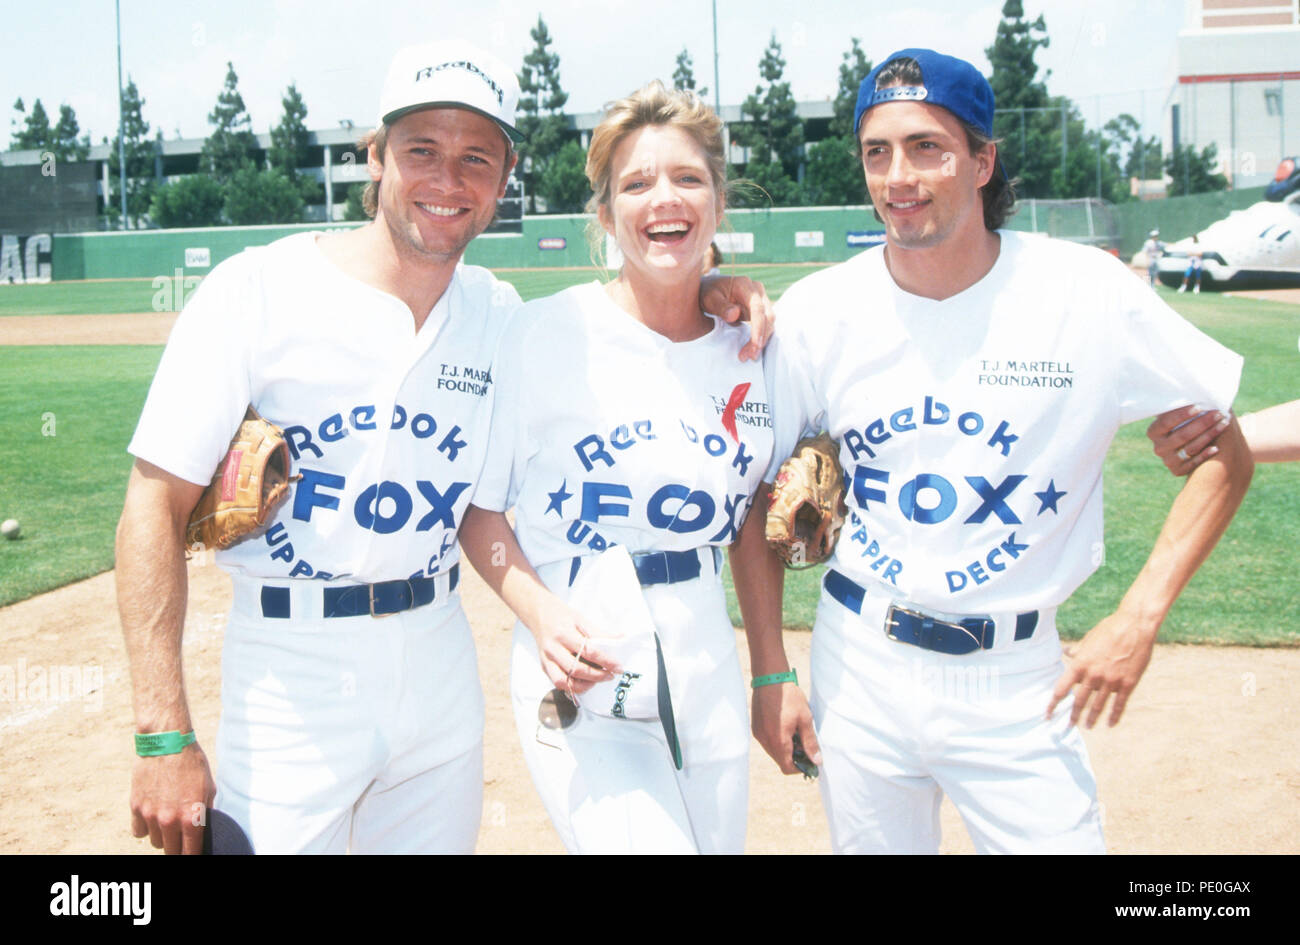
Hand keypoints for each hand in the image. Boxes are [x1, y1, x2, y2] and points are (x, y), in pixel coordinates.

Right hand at [130, 743, 216, 854]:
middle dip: (178, 847)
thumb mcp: (208, 787)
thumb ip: (205, 811)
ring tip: (169, 819)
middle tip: (183, 837)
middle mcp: (169, 820)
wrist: (167, 742)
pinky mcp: (135, 807)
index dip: (193, 855)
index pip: (190, 853)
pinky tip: (153, 816)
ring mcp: (150, 815)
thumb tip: (204, 828)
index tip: (194, 852)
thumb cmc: (192, 762)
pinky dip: (145, 828)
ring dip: (162, 836)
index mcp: (191, 817)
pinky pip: (139, 832)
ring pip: (155, 842)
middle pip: (171, 851)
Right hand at [532, 597, 620, 694]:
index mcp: (563, 634)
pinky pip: (557, 682)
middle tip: (610, 675)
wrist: (538, 613)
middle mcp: (553, 648)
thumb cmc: (561, 615)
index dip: (605, 661)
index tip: (618, 666)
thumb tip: (620, 638)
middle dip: (597, 676)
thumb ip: (599, 632)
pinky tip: (583, 682)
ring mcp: (546, 659)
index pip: (588, 651)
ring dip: (583, 685)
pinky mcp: (544, 666)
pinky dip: (571, 686)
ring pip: (563, 681)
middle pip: (576, 669)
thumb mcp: (581, 619)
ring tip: (596, 681)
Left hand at [699, 274, 773, 360]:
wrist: (708, 289)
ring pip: (768, 322)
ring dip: (761, 340)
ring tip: (749, 356)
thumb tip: (735, 315)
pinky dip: (759, 338)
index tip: (756, 344)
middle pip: (767, 316)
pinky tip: (751, 350)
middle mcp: (757, 291)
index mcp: (744, 285)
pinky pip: (764, 325)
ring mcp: (760, 299)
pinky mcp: (759, 310)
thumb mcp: (709, 299)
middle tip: (750, 356)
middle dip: (761, 338)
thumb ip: (721, 306)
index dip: (758, 327)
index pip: (757, 308)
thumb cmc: (707, 293)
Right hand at [751, 681, 821, 774]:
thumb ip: (810, 742)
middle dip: (793, 756)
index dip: (800, 768)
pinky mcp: (755, 727)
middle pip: (780, 760)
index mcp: (778, 741)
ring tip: (795, 730)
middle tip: (804, 741)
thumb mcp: (805, 719)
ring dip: (785, 747)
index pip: (787, 768)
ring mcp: (758, 734)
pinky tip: (784, 724)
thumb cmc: (789, 697)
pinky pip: (767, 741)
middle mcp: (765, 741)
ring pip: (773, 751)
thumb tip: (817, 761)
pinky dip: (777, 739)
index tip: (810, 759)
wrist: (770, 678)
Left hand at [1047, 612, 1156, 727]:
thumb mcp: (1088, 639)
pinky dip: (1114, 716)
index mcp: (1080, 664)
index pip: (1062, 688)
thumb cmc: (1109, 629)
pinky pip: (1119, 704)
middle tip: (1069, 726)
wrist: (1135, 626)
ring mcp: (1111, 681)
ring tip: (1088, 726)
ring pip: (1098, 705)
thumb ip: (1078, 650)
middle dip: (1073, 715)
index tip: (1047, 714)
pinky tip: (1110, 724)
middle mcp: (1093, 675)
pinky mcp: (1128, 683)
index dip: (1053, 703)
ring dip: (1092, 718)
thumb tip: (1067, 652)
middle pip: (1080, 701)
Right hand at [1146, 406, 1229, 475]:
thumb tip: (1199, 390)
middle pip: (1182, 435)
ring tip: (1224, 424)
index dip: (1182, 415)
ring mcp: (1167, 460)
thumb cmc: (1188, 422)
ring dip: (1209, 435)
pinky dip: (1205, 455)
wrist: (1192, 443)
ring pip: (1190, 448)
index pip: (1166, 422)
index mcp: (1154, 431)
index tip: (1200, 406)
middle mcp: (1158, 447)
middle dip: (1203, 423)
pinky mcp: (1178, 470)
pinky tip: (1217, 447)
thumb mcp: (1183, 414)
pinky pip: (1193, 464)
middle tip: (1219, 413)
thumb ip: (1186, 406)